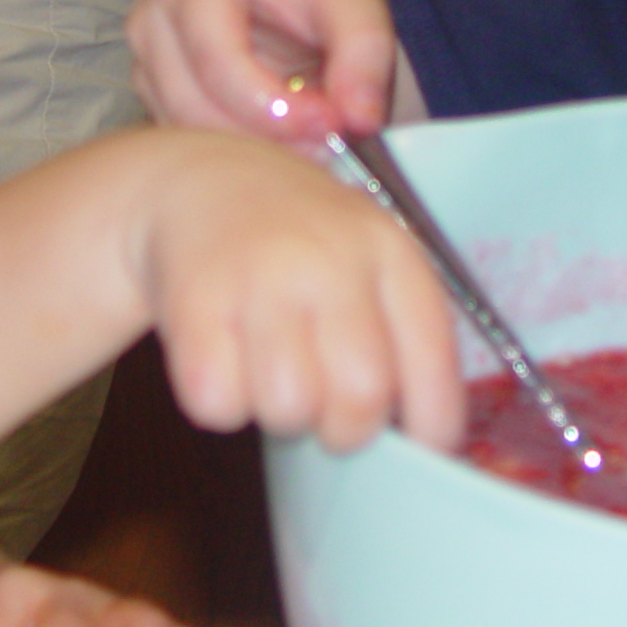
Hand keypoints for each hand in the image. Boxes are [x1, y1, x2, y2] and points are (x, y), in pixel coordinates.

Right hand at [129, 0, 395, 146]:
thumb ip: (365, 50)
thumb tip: (358, 118)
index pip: (218, 62)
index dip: (276, 107)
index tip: (332, 124)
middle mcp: (154, 18)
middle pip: (196, 108)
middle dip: (267, 138)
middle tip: (328, 146)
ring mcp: (147, 62)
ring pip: (189, 136)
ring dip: (253, 153)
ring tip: (310, 143)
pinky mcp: (154, 98)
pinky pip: (189, 147)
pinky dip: (237, 155)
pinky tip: (280, 143)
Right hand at [133, 130, 462, 454]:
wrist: (195, 180)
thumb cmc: (293, 240)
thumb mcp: (362, 256)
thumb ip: (397, 331)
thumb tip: (419, 439)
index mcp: (387, 250)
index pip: (432, 358)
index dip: (432, 422)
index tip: (420, 447)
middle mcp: (330, 258)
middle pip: (361, 397)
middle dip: (344, 428)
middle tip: (323, 407)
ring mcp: (260, 276)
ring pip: (289, 408)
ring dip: (279, 414)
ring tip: (269, 372)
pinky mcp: (194, 301)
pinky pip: (217, 403)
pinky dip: (218, 402)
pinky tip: (223, 358)